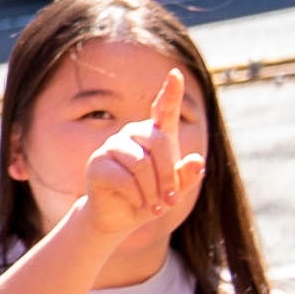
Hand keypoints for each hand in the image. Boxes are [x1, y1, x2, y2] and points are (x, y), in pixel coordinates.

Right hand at [69, 96, 203, 242]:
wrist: (119, 218)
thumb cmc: (150, 199)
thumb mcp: (173, 192)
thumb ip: (186, 177)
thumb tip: (196, 161)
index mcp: (155, 135)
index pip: (164, 109)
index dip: (170, 92)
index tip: (176, 75)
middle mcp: (133, 134)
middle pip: (159, 143)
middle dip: (169, 175)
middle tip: (170, 201)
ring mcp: (113, 145)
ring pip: (141, 163)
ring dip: (152, 191)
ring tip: (154, 207)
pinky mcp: (98, 162)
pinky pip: (124, 178)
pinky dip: (136, 196)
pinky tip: (137, 204)